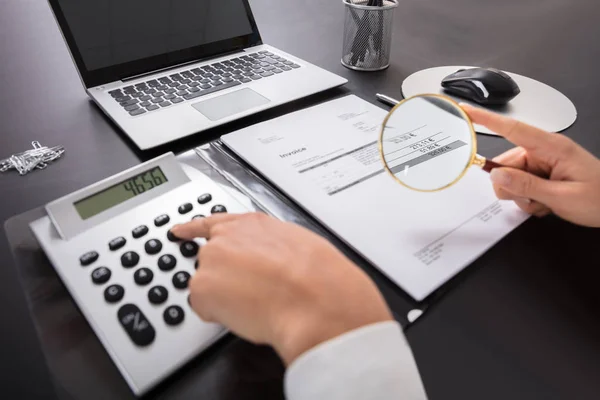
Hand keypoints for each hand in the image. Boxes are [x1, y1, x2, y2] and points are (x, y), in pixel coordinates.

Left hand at [170, 213, 392, 364]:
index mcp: (251, 224)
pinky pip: (205, 307)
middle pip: (211, 259)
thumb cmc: (315, 275)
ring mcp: (211, 261)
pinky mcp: (202, 288)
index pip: (213, 223)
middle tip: (250, 292)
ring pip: (208, 285)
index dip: (193, 229)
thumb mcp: (297, 244)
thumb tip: (272, 259)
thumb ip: (273, 246)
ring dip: (224, 296)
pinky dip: (220, 315)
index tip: (179, 230)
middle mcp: (226, 238)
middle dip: (225, 277)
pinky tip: (246, 314)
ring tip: (256, 303)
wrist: (312, 298)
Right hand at [462, 104, 599, 226]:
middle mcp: (545, 151)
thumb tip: (496, 176)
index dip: (487, 119)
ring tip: (544, 203)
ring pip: (511, 178)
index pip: (513, 129)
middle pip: (506, 164)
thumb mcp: (562, 197)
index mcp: (552, 147)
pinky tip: (546, 204)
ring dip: (521, 195)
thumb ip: (526, 186)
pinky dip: (528, 199)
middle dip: (511, 186)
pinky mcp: (543, 174)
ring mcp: (543, 163)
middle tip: (532, 200)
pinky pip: (520, 186)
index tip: (466, 111)